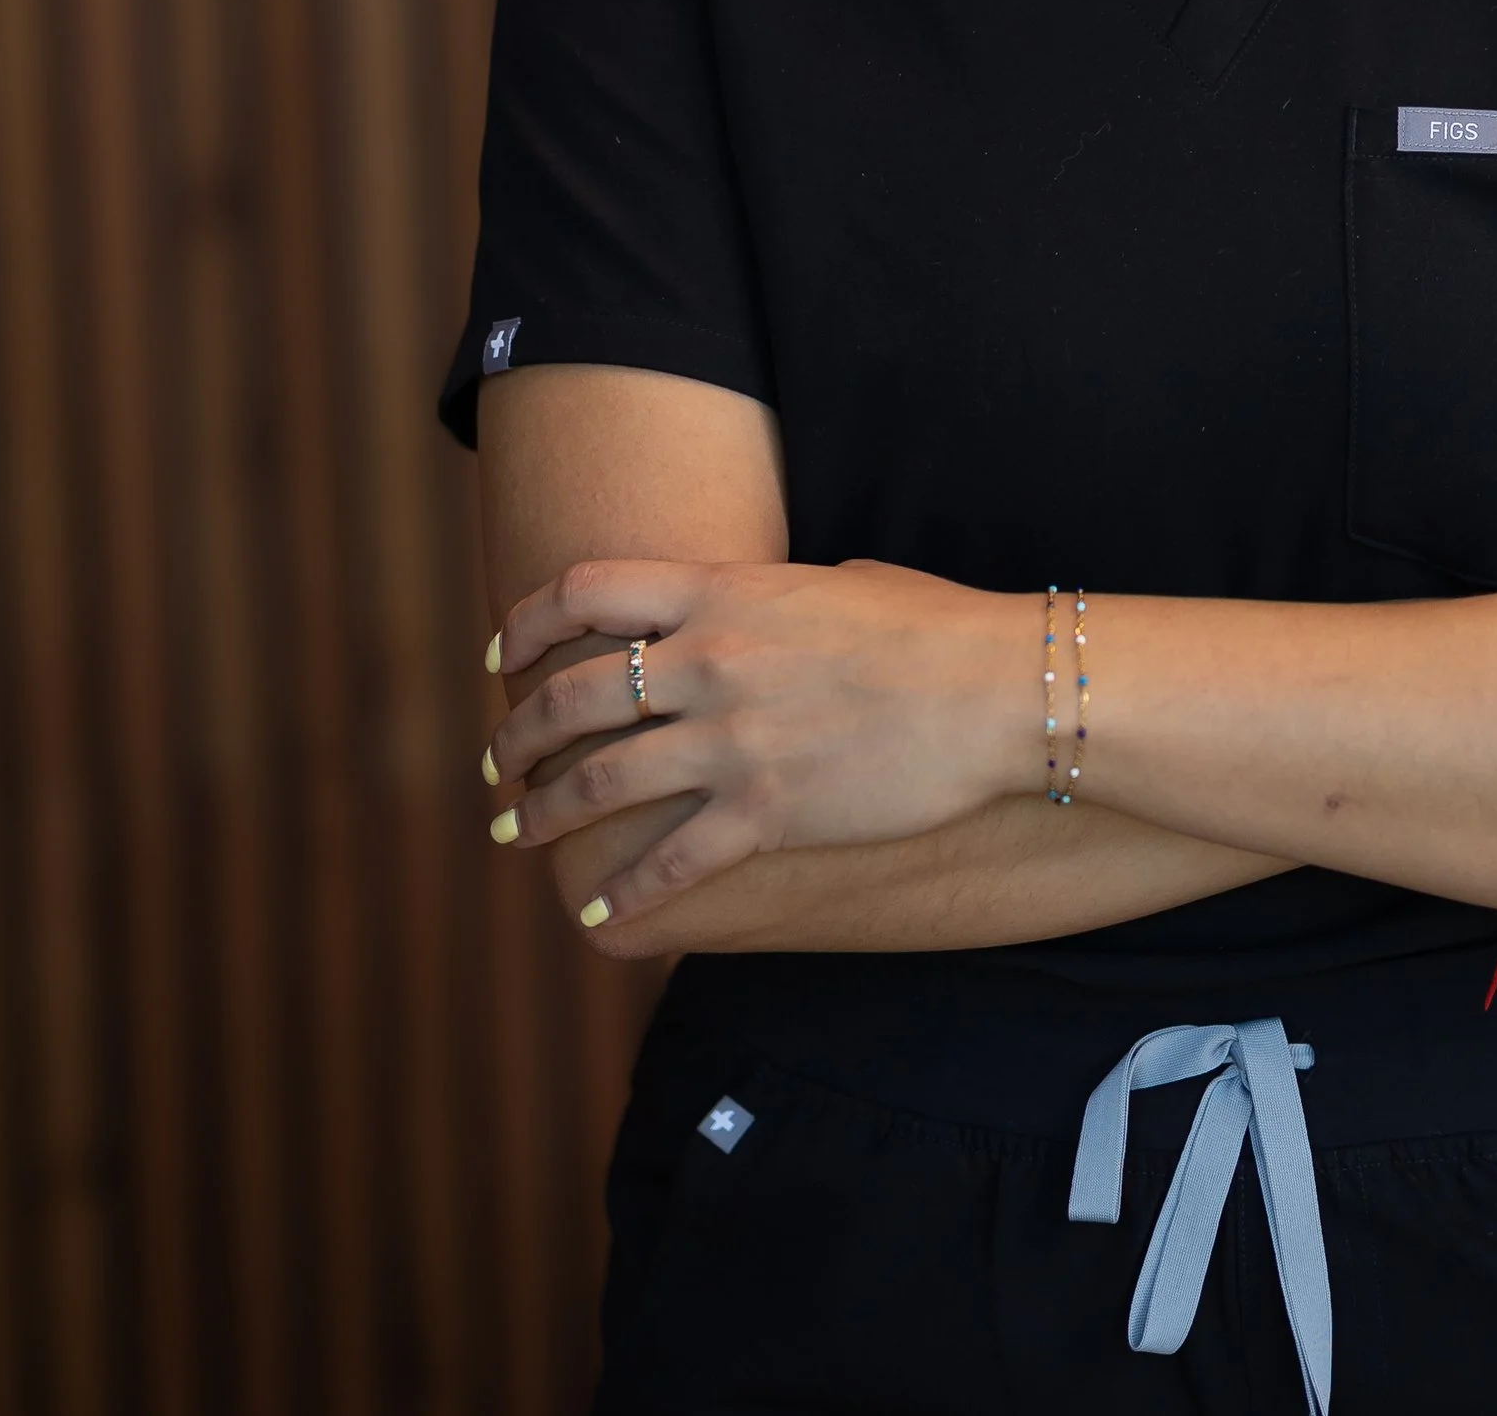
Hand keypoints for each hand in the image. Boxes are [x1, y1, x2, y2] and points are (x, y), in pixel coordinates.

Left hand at [483, 555, 1029, 933]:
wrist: (995, 690)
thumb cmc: (933, 624)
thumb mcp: (837, 581)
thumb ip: (770, 598)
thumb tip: (752, 607)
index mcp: (722, 593)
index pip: (586, 591)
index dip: (527, 621)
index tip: (502, 653)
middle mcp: (709, 662)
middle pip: (572, 697)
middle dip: (518, 736)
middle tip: (501, 765)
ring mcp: (732, 741)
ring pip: (599, 783)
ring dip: (544, 814)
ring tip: (519, 833)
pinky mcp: (766, 813)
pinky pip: (672, 862)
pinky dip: (629, 894)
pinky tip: (606, 915)